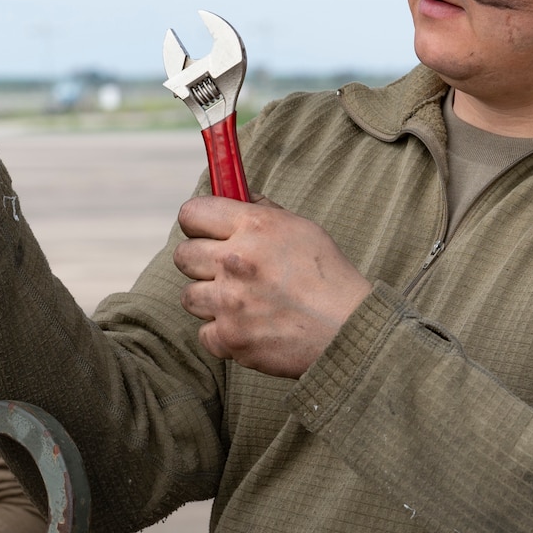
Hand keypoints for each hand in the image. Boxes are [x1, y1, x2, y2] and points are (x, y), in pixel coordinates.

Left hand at [173, 197, 372, 378]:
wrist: (350, 332)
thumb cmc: (329, 278)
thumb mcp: (301, 229)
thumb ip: (262, 212)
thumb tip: (235, 194)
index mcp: (254, 227)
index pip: (192, 213)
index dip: (196, 223)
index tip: (204, 232)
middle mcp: (236, 261)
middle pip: (183, 256)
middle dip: (201, 263)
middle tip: (225, 271)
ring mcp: (230, 302)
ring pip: (189, 296)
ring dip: (211, 300)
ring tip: (242, 302)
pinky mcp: (230, 338)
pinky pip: (205, 333)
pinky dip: (223, 334)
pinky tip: (250, 327)